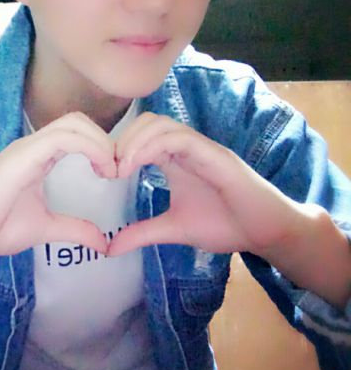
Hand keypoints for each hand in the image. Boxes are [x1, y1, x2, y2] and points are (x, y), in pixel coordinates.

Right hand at [0, 112, 116, 258]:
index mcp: (37, 156)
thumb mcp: (43, 227)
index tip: (114, 174)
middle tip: (117, 170)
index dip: (100, 146)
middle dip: (105, 139)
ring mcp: (27, 147)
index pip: (75, 133)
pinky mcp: (22, 156)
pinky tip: (101, 169)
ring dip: (100, 142)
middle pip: (77, 121)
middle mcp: (33, 145)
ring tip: (112, 170)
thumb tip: (103, 242)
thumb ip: (73, 229)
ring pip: (73, 123)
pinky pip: (62, 138)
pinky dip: (89, 147)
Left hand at [108, 112, 304, 257]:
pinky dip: (154, 145)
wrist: (266, 232)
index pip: (142, 136)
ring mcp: (201, 148)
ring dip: (135, 140)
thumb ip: (142, 233)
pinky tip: (137, 164)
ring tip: (121, 166)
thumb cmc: (226, 225)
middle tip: (109, 167)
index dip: (120, 147)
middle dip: (123, 139)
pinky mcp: (215, 154)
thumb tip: (109, 247)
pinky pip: (180, 138)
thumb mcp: (174, 229)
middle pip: (148, 122)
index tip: (104, 172)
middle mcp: (186, 147)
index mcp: (175, 159)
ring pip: (161, 124)